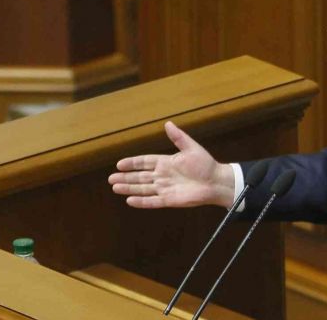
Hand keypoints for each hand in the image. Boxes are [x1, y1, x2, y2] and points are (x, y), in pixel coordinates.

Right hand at [108, 121, 235, 208]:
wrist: (216, 181)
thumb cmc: (205, 164)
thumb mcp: (191, 148)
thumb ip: (178, 138)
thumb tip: (168, 124)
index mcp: (166, 162)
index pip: (144, 162)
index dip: (132, 163)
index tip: (119, 164)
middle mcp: (163, 175)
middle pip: (140, 177)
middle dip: (125, 178)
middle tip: (111, 179)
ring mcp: (165, 188)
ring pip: (142, 189)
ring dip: (129, 188)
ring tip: (115, 188)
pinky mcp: (169, 200)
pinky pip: (152, 201)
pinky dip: (141, 201)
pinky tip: (129, 201)